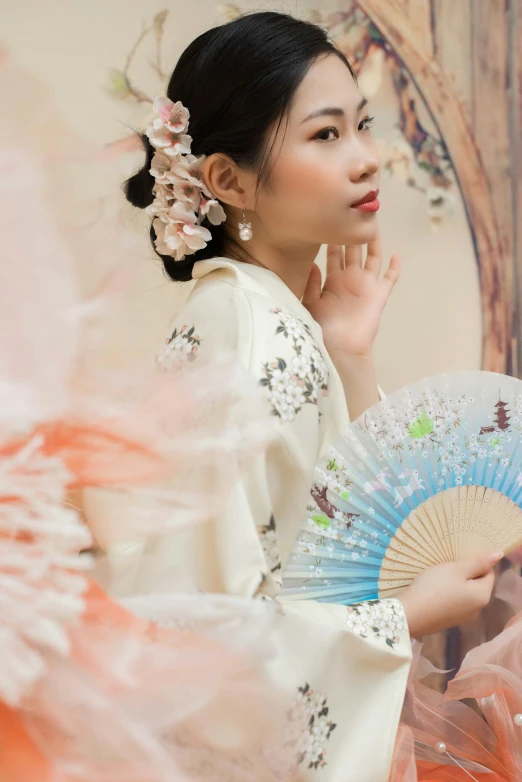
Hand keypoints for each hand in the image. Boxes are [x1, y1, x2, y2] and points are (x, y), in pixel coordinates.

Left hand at [302, 227, 399, 358]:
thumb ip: (310, 284)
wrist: (339, 349)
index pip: (333, 253)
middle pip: (353, 251)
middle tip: (354, 211)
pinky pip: (389, 279)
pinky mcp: (379, 296)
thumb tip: (312, 264)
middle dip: (353, 232)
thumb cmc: (322, 329)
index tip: (331, 217)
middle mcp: (350, 280)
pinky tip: (397, 256)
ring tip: (374, 224)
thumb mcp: (310, 304)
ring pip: (372, 259)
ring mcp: (366, 287)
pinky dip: (394, 268)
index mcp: (332, 281)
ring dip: (373, 243)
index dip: (333, 237)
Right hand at [399, 551, 502, 637]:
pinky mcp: (449, 621)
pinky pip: (454, 602)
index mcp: (482, 596)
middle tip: (448, 564)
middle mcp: (477, 610)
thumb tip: (499, 554)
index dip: (476, 562)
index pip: (489, 573)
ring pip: (465, 593)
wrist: (409, 615)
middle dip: (465, 573)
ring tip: (439, 575)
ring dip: (456, 583)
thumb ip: (478, 562)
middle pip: (477, 584)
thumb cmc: (434, 587)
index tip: (459, 557)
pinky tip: (434, 590)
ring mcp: (463, 618)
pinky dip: (448, 593)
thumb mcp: (455, 570)